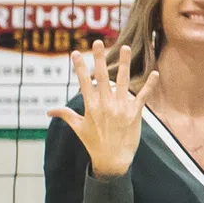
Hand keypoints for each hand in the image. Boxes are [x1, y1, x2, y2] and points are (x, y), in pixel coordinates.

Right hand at [50, 43, 156, 180]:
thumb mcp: (78, 128)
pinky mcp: (135, 113)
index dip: (79, 67)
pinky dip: (149, 85)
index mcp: (90, 106)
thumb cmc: (94, 144)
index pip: (84, 82)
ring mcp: (121, 108)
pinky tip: (155, 73)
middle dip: (99, 58)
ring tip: (126, 48)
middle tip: (98, 42)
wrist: (113, 160)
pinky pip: (143, 96)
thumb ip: (65, 115)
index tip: (75, 53)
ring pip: (123, 81)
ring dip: (124, 63)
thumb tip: (48, 112)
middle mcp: (105, 104)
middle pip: (101, 76)